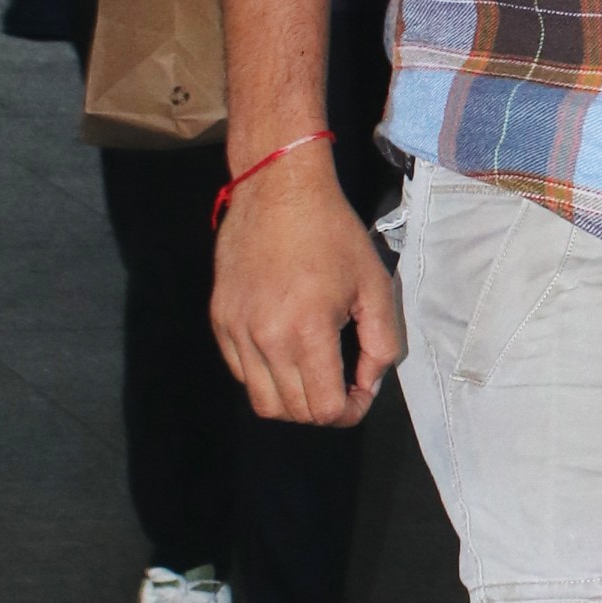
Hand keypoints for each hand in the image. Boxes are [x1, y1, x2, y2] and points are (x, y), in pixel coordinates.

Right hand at [211, 152, 405, 425]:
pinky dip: (266, 377)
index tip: (361, 390)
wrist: (278, 190)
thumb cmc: (332, 233)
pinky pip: (241, 372)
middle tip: (342, 384)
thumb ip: (381, 342)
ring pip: (262, 401)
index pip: (326, 409)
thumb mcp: (374, 285)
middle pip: (294, 412)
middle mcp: (266, 338)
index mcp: (308, 330)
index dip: (352, 411)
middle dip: (325, 409)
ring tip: (313, 373)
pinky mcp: (220, 320)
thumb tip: (368, 381)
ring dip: (293, 400)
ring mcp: (236, 331)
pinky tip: (286, 351)